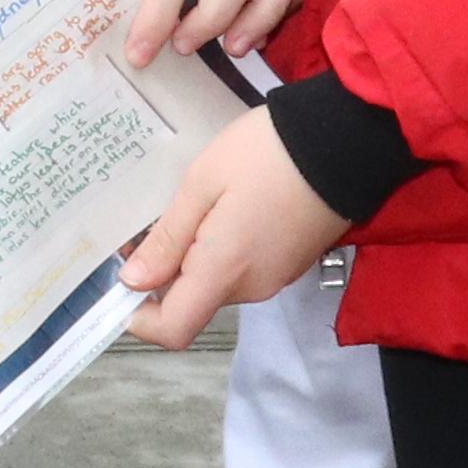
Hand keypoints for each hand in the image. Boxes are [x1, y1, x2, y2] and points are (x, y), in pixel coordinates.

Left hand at [119, 109, 354, 350]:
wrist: (348, 138)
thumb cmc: (266, 153)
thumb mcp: (203, 183)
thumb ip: (168, 238)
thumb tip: (132, 281)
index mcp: (225, 271)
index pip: (174, 329)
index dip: (138, 319)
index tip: (119, 284)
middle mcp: (252, 286)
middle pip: (193, 302)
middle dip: (164, 272)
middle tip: (147, 222)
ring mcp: (276, 276)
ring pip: (217, 283)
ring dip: (194, 257)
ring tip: (190, 205)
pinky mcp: (291, 263)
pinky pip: (243, 269)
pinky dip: (222, 250)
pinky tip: (223, 207)